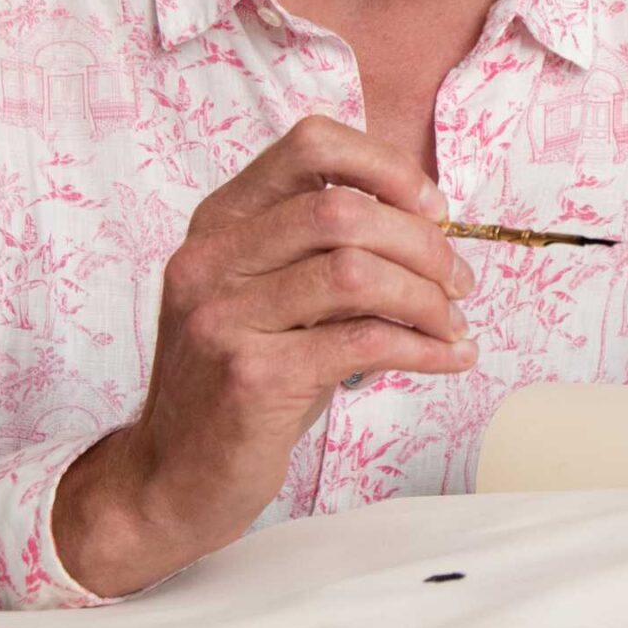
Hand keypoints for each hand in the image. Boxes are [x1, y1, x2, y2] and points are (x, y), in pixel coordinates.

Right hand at [53, 115, 478, 595]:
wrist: (169, 481)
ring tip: (453, 323)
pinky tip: (450, 357)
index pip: (308, 145)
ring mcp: (223, 318)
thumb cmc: (242, 380)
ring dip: (426, 297)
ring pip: (356, 273)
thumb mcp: (272, 300)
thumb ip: (329, 254)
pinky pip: (362, 343)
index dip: (384, 167)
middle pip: (341, 209)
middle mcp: (210, 260)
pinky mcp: (250, 377)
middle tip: (458, 281)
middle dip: (421, 242)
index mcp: (218, 223)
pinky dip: (424, 347)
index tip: (433, 209)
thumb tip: (433, 227)